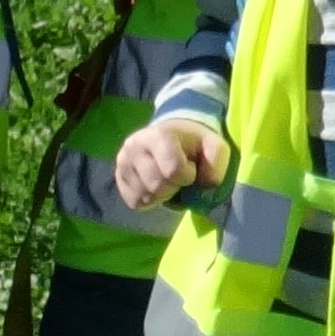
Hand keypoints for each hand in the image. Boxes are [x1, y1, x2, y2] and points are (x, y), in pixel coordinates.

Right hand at [112, 115, 231, 211]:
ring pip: (144, 196)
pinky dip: (149, 200)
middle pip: (156, 186)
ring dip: (162, 195)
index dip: (187, 176)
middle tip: (178, 177)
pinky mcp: (118, 177)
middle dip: (174, 187)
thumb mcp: (214, 146)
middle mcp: (134, 146)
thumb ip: (216, 164)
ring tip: (166, 180)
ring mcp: (122, 162)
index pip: (172, 170)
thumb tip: (204, 185)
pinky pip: (134, 202)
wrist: (171, 133)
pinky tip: (155, 187)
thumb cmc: (193, 142)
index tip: (190, 168)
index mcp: (158, 135)